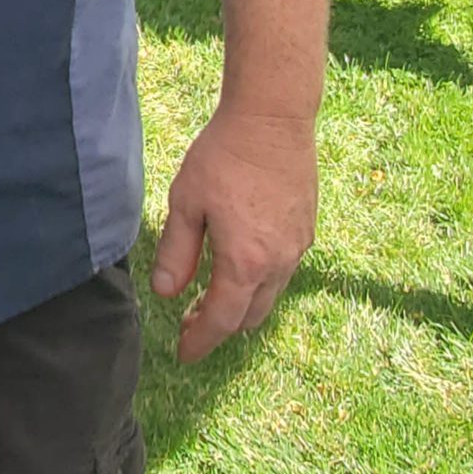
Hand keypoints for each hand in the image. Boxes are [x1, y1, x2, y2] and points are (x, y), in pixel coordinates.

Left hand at [152, 107, 316, 362]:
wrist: (273, 119)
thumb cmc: (223, 157)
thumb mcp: (186, 203)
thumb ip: (177, 253)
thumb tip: (166, 294)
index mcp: (246, 263)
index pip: (222, 320)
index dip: (200, 342)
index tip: (183, 354)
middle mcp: (279, 262)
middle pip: (250, 315)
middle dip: (219, 326)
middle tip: (190, 323)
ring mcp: (298, 246)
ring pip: (270, 295)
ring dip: (241, 305)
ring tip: (211, 297)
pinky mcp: (306, 228)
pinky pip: (284, 271)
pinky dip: (259, 282)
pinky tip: (240, 265)